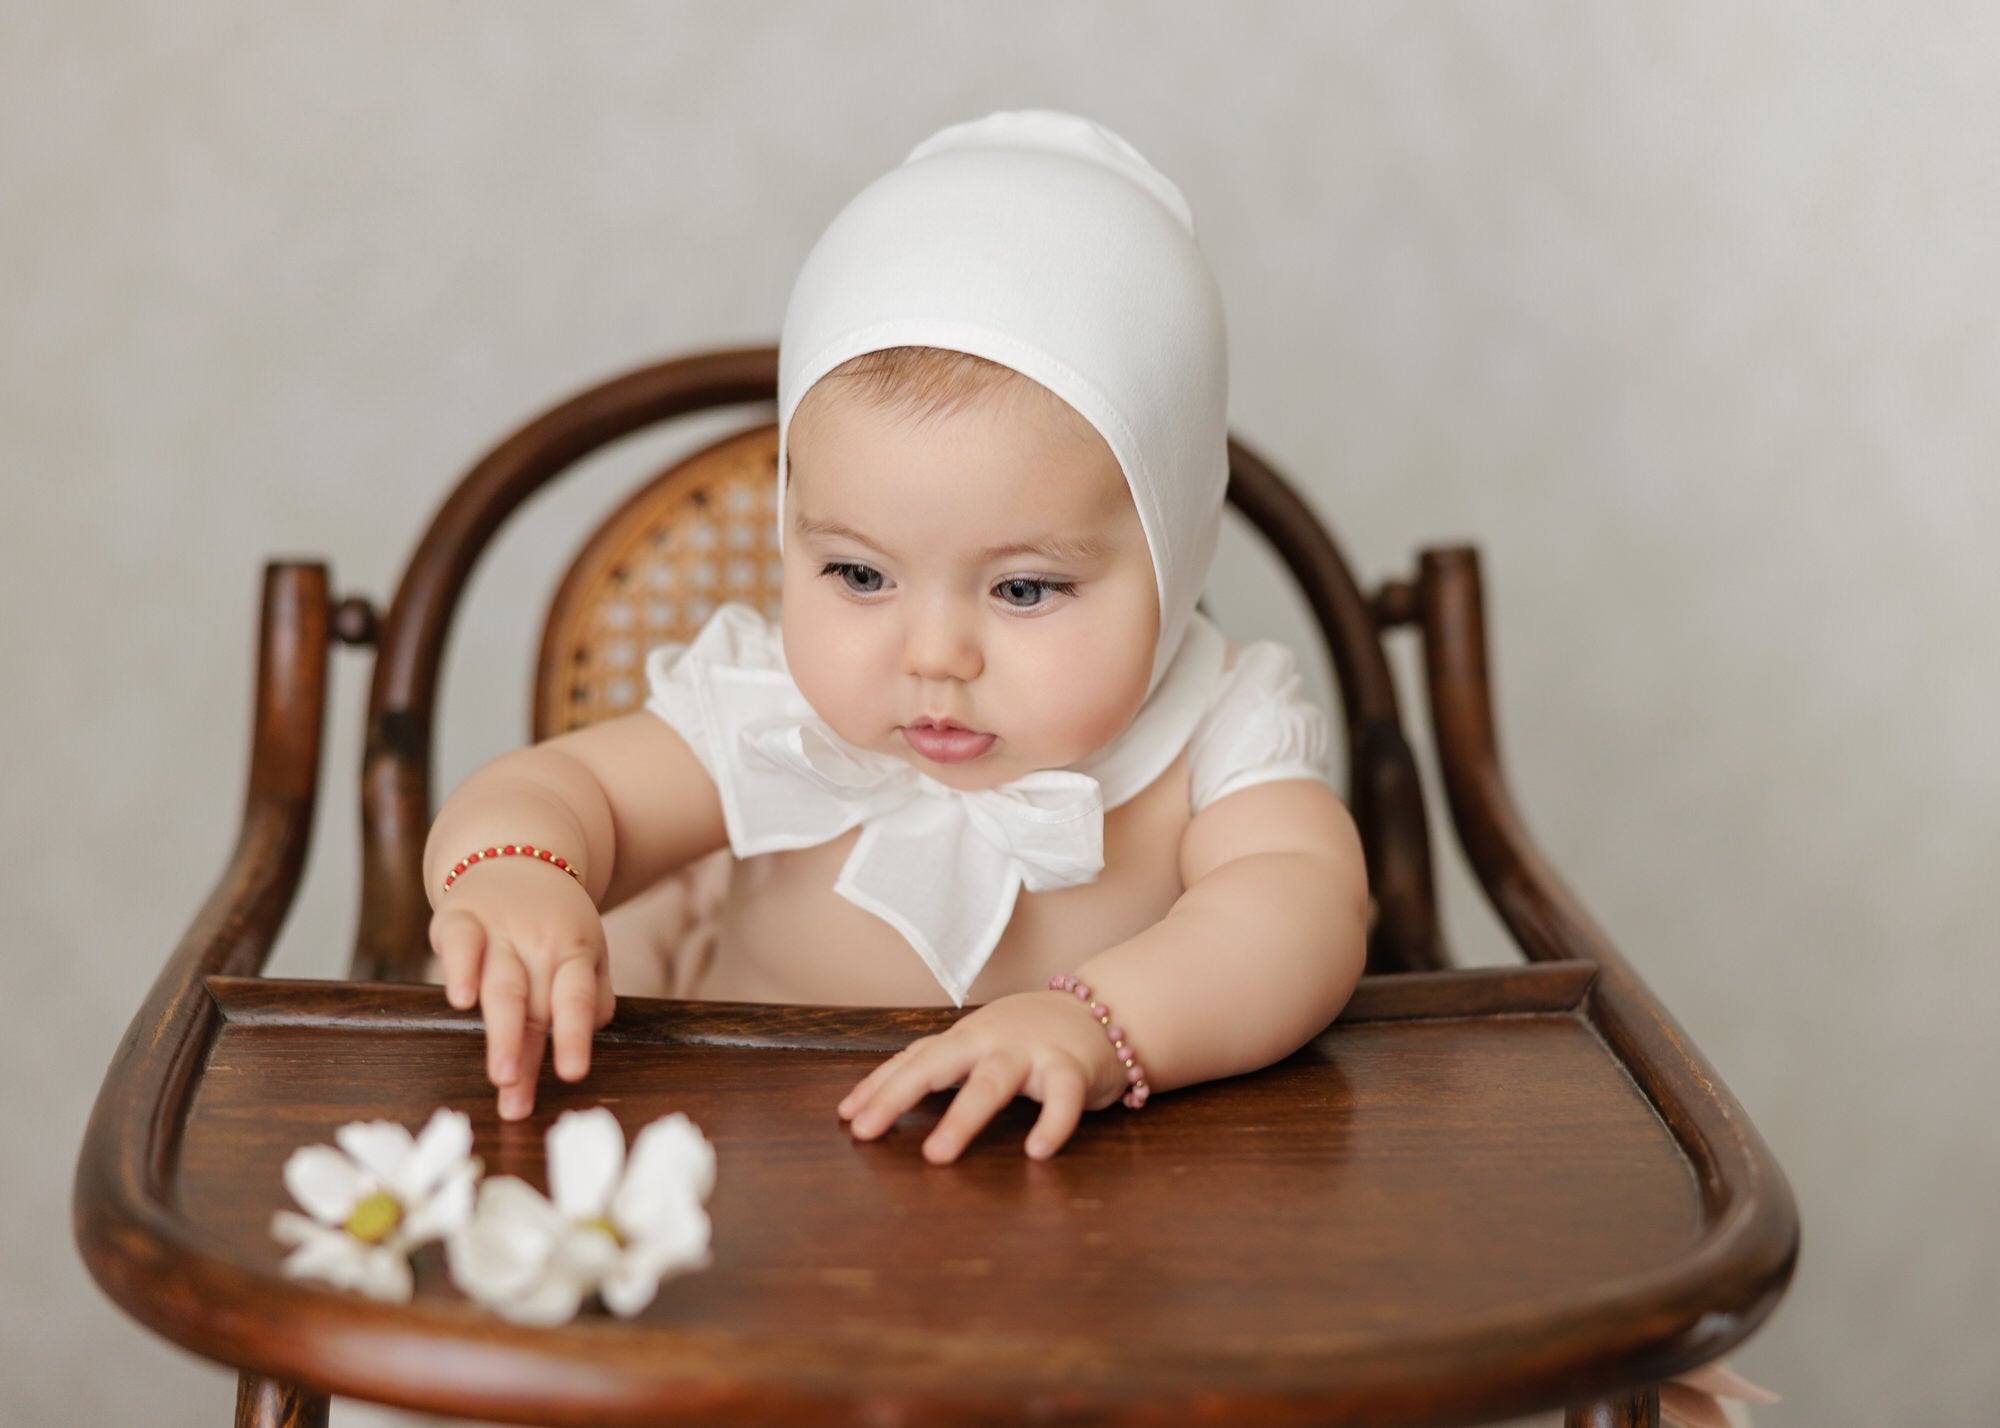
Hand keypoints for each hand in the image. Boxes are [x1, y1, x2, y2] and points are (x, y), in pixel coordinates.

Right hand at [428, 858, 614, 1120]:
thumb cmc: (555, 922)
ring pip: (500, 984)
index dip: (574, 1036)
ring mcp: (500, 928)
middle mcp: (539, 942)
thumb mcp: (587, 950)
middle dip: (527, 1052)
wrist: (518, 852)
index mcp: (574, 953)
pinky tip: (460, 1001)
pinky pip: (461, 943)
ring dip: (500, 1031)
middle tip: (517, 1098)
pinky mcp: (461, 917)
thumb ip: (591, 996)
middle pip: (534, 1002)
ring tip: (499, 1075)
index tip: (572, 1075)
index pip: (576, 998)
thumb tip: (582, 1037)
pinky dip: (460, 970)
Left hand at [836, 991, 1125, 1163]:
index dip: (879, 1086)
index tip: (847, 1117)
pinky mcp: (1072, 1067)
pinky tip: (1037, 1151)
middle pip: (937, 1064)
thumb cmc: (1029, 1035)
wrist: (1104, 1010)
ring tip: (936, 1155)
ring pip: (992, 1082)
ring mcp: (1031, 1052)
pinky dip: (1052, 1123)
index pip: (914, 1059)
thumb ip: (935, 1066)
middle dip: (898, 1096)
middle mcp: (991, 1040)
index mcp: (965, 1039)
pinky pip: (1063, 1097)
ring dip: (962, 1117)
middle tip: (866, 1131)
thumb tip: (868, 1102)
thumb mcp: (978, 1044)